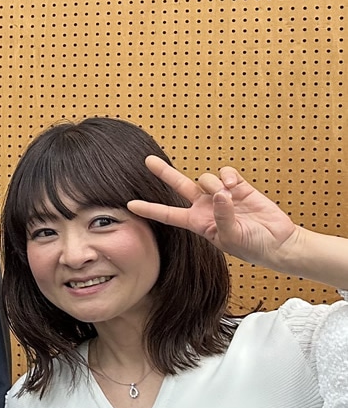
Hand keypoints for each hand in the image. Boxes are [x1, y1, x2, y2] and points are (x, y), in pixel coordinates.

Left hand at [127, 155, 297, 269]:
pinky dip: (228, 177)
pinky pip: (225, 174)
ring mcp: (221, 195)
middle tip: (148, 160)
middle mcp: (205, 207)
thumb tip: (219, 195)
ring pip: (205, 178)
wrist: (277, 242)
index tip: (129, 205)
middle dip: (164, 172)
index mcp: (197, 223)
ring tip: (228, 195)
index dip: (150, 209)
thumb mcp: (231, 238)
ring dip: (213, 184)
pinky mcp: (239, 187)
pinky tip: (235, 186)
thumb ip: (222, 217)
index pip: (168, 214)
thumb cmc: (251, 247)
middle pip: (179, 186)